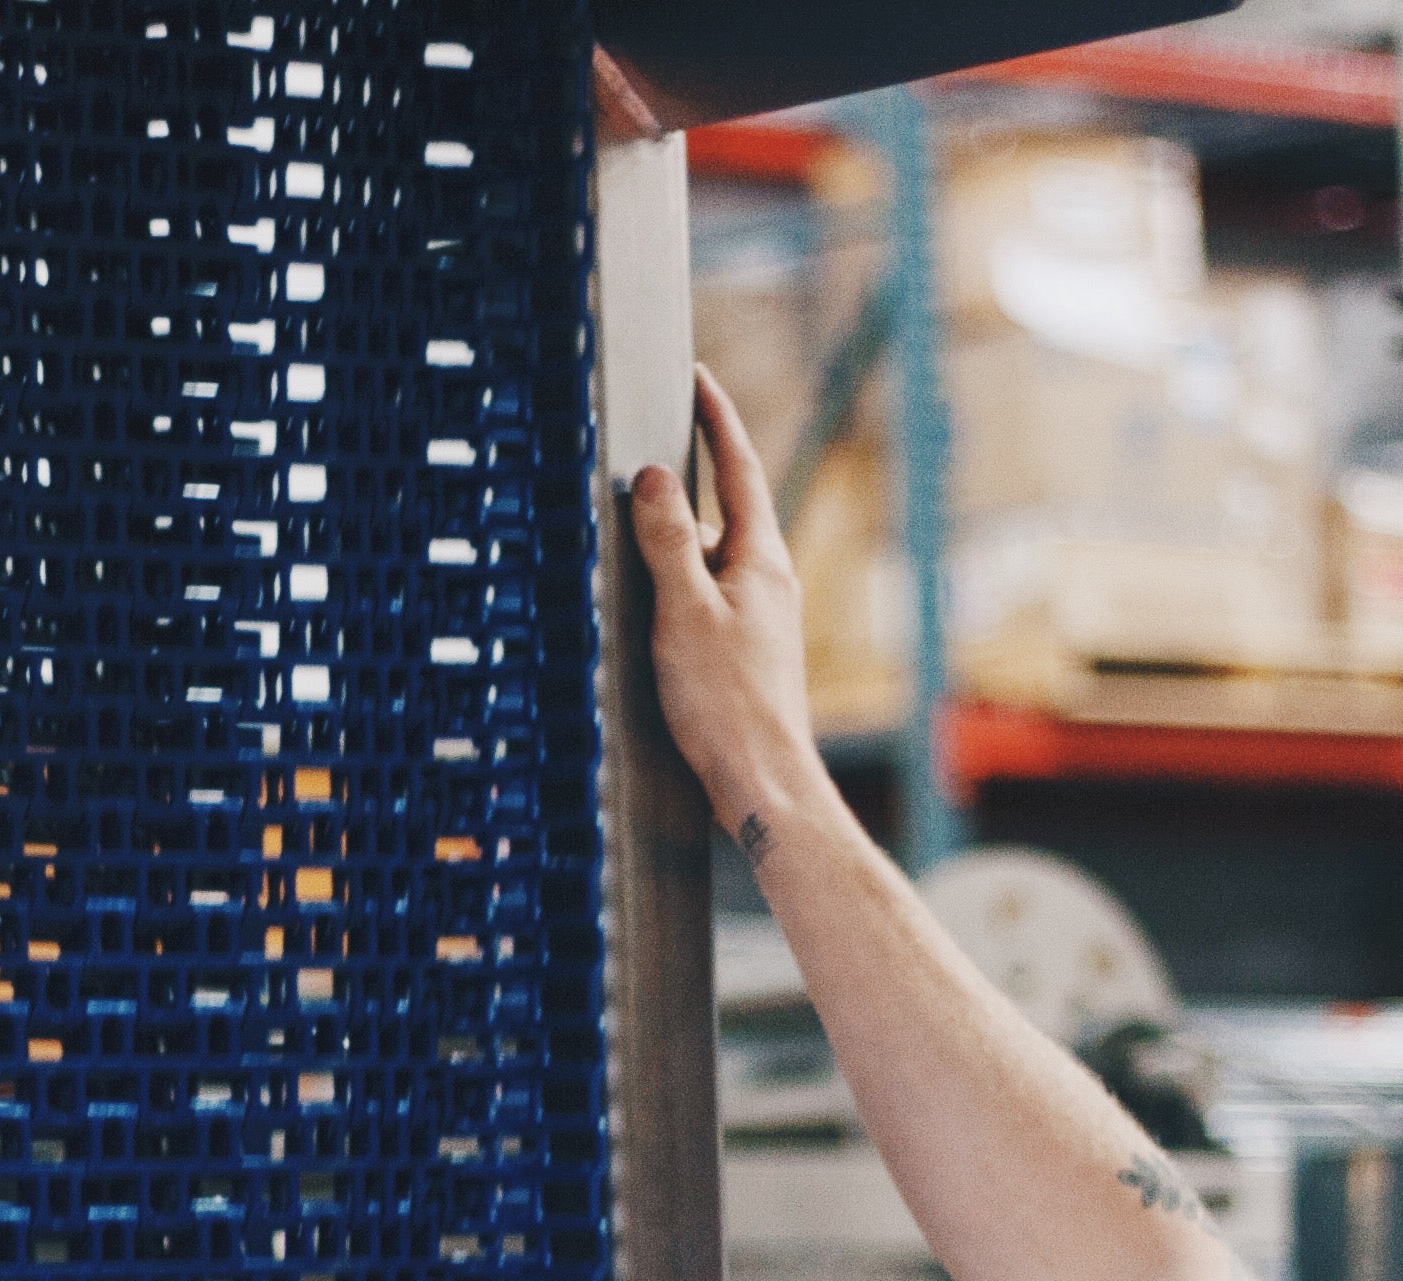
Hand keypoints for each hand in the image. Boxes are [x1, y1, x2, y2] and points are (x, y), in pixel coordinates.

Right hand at [626, 367, 828, 832]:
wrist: (762, 781)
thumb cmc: (726, 702)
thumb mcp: (683, 611)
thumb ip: (666, 541)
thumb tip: (653, 478)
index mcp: (760, 559)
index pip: (737, 467)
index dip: (716, 419)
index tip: (698, 378)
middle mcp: (768, 581)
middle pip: (723, 510)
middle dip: (686, 482)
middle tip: (647, 453)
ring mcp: (760, 618)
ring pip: (712, 559)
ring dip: (677, 543)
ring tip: (634, 541)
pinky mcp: (747, 652)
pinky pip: (707, 598)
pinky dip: (679, 587)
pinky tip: (653, 612)